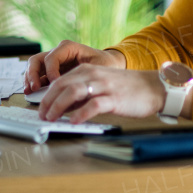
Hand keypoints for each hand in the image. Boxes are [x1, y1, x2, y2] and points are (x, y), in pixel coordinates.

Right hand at [23, 40, 124, 93]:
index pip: (51, 58)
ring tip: (29, 91)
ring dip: (29, 78)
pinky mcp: (52, 71)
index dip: (50, 71)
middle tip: (34, 87)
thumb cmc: (105, 64)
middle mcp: (58, 53)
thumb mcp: (98, 67)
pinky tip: (32, 92)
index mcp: (68, 47)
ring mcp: (54, 62)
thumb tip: (71, 90)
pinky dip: (33, 83)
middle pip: (37, 60)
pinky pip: (38, 75)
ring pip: (34, 67)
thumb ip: (84, 76)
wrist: (109, 64)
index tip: (55, 84)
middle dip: (33, 74)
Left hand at [36, 64, 164, 123]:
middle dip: (48, 102)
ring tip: (52, 118)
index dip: (46, 96)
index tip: (40, 109)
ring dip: (59, 106)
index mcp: (87, 71)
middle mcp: (92, 75)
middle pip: (62, 86)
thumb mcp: (99, 85)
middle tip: (42, 116)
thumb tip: (62, 106)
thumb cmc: (125, 88)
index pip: (59, 81)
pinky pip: (94, 105)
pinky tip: (75, 122)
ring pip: (73, 92)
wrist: (152, 87)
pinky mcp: (114, 98)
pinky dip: (81, 114)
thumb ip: (81, 93)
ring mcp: (103, 86)